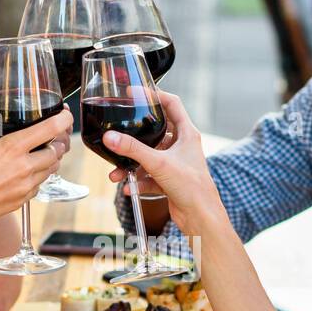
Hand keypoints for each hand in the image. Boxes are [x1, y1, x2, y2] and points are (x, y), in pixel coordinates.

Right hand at [0, 106, 68, 239]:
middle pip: (57, 151)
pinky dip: (39, 176)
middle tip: (52, 137)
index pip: (49, 129)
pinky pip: (40, 184)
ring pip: (52, 169)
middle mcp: (24, 166)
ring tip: (42, 153)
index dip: (63, 119)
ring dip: (51, 159)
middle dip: (58, 142)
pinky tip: (28, 172)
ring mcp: (25, 185)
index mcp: (11, 147)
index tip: (66, 114)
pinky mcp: (23, 200)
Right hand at [103, 91, 222, 233]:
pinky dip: (138, 181)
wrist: (201, 217)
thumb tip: (110, 137)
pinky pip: (150, 176)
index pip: (171, 104)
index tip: (135, 93)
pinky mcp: (171, 181)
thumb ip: (132, 149)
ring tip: (117, 172)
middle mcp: (182, 146)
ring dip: (132, 164)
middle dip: (136, 136)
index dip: (154, 95)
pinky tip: (128, 188)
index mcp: (187, 134)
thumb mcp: (158, 163)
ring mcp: (176, 164)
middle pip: (156, 131)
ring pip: (150, 157)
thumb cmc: (192, 187)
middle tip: (121, 131)